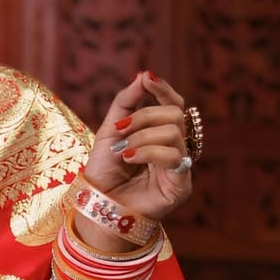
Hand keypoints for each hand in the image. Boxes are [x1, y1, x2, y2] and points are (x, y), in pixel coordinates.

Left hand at [82, 70, 192, 223]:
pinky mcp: (181, 185)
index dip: (163, 89)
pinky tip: (130, 158)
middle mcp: (175, 147)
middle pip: (175, 114)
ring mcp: (180, 166)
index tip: (147, 79)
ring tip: (122, 150)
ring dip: (142, 136)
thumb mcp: (110, 130)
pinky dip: (149, 152)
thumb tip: (144, 75)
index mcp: (160, 133)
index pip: (173, 104)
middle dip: (145, 116)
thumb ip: (126, 102)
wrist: (98, 204)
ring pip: (174, 133)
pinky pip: (175, 156)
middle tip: (120, 130)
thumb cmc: (104, 171)